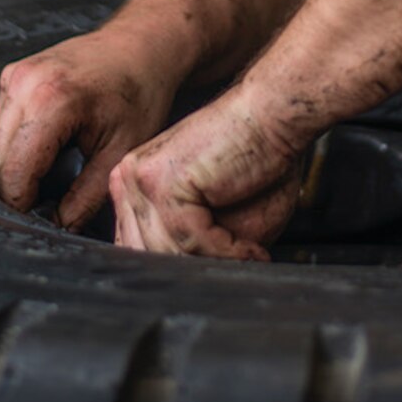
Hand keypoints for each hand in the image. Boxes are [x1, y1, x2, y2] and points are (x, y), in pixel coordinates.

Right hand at [0, 31, 180, 228]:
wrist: (141, 46)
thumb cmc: (140, 93)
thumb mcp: (120, 153)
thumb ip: (86, 198)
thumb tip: (59, 227)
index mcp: (51, 101)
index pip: (13, 174)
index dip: (23, 207)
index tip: (42, 222)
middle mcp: (24, 84)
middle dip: (17, 193)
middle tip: (49, 208)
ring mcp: (14, 77)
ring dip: (15, 171)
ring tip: (53, 178)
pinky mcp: (12, 76)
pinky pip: (1, 126)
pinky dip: (17, 147)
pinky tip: (48, 152)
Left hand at [107, 91, 306, 260]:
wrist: (274, 115)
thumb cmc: (256, 161)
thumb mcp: (217, 222)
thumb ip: (191, 251)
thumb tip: (181, 287)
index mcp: (133, 186)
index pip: (134, 249)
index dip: (173, 269)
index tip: (214, 274)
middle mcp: (128, 180)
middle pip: (145, 256)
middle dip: (195, 270)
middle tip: (239, 269)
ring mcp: (140, 180)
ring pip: (167, 254)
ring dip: (216, 264)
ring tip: (252, 255)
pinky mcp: (163, 184)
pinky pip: (190, 242)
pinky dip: (228, 251)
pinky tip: (252, 247)